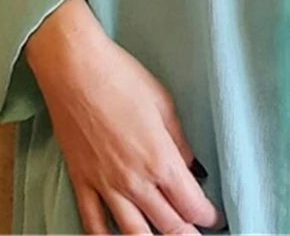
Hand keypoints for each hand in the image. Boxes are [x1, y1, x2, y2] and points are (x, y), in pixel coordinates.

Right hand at [25, 0, 226, 234]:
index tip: (214, 217)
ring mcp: (105, 185)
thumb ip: (179, 142)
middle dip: (187, 233)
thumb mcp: (163, 104)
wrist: (75, 69)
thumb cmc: (121, 78)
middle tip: (197, 232)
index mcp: (160, 159)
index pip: (191, 204)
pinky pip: (93, 224)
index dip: (207, 216)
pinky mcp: (81, 182)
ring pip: (134, 234)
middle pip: (168, 225)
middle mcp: (134, 181)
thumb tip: (191, 166)